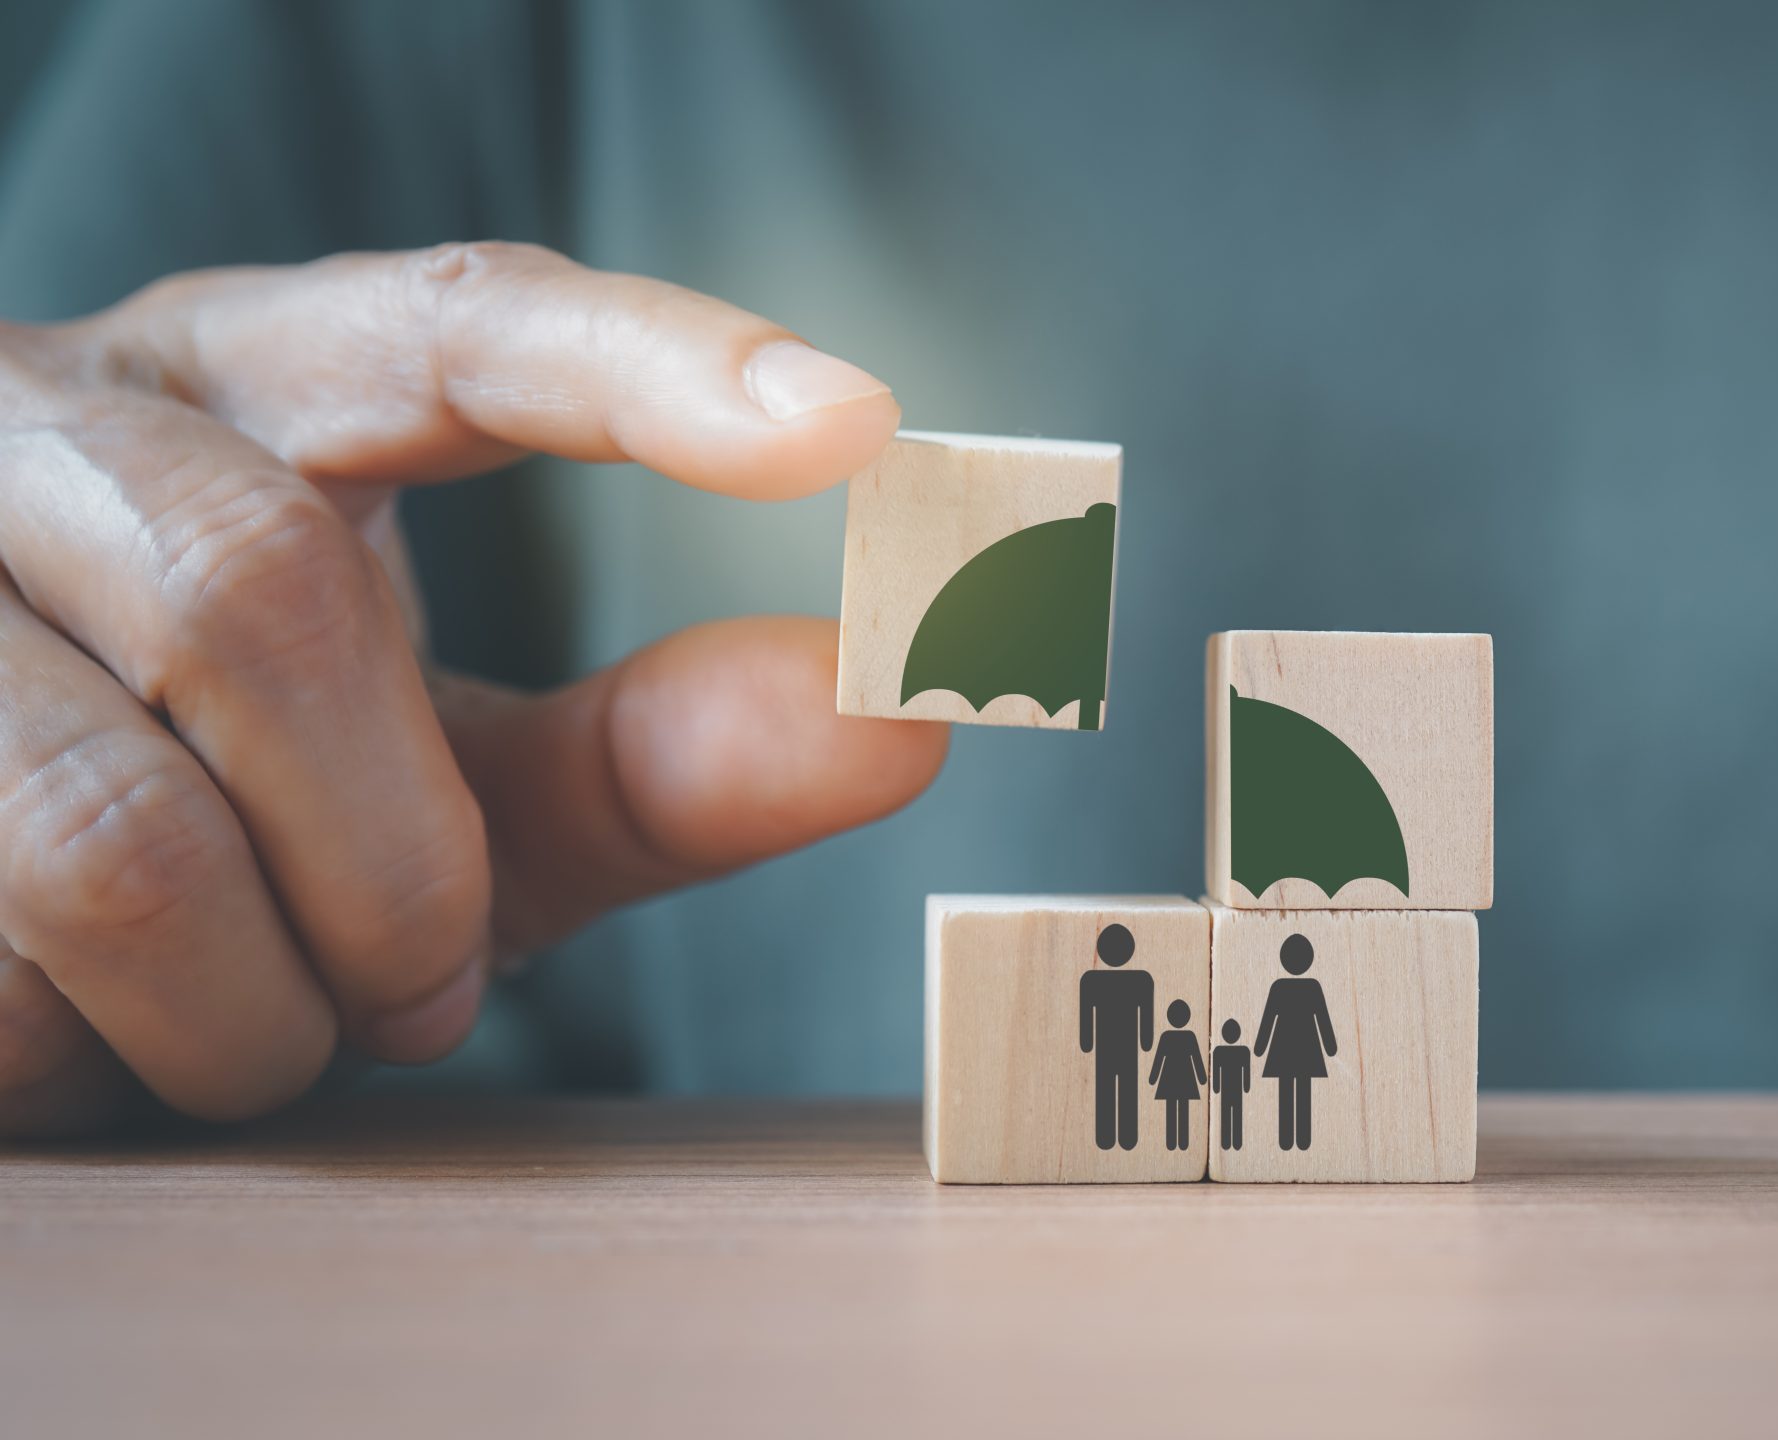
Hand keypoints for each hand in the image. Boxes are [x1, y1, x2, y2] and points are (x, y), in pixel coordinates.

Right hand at [0, 243, 946, 1137]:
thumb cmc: (233, 794)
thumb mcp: (441, 775)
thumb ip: (653, 759)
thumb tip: (904, 719)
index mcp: (244, 379)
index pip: (462, 319)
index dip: (654, 364)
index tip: (855, 424)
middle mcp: (48, 423)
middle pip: (270, 603)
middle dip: (394, 865)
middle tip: (417, 983)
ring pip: (116, 834)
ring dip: (244, 1002)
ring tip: (255, 1018)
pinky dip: (89, 1060)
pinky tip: (81, 1027)